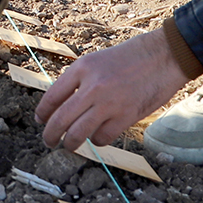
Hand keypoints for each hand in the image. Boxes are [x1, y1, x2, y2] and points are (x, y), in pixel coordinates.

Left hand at [33, 29, 191, 150]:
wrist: (162, 56)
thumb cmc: (130, 58)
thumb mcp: (97, 60)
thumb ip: (80, 80)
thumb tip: (63, 105)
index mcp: (81, 68)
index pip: (52, 96)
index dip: (43, 113)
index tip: (40, 120)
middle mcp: (91, 86)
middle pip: (61, 119)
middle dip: (50, 135)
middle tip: (48, 141)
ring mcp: (109, 103)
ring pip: (78, 133)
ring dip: (70, 143)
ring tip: (69, 145)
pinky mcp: (126, 116)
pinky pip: (102, 137)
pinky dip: (97, 140)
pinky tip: (98, 137)